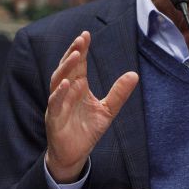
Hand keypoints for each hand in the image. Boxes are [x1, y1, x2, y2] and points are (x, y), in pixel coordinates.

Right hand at [44, 31, 138, 182]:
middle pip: (67, 68)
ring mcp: (58, 104)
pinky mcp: (54, 118)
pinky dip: (59, 93)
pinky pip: (55, 103)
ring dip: (66, 68)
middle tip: (81, 40)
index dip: (82, 49)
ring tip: (76, 55)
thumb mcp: (108, 110)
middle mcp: (66, 92)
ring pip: (58, 81)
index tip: (86, 35)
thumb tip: (134, 74)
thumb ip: (119, 93)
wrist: (75, 154)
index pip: (79, 65)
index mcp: (78, 87)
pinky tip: (66, 84)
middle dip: (73, 53)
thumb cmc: (88, 130)